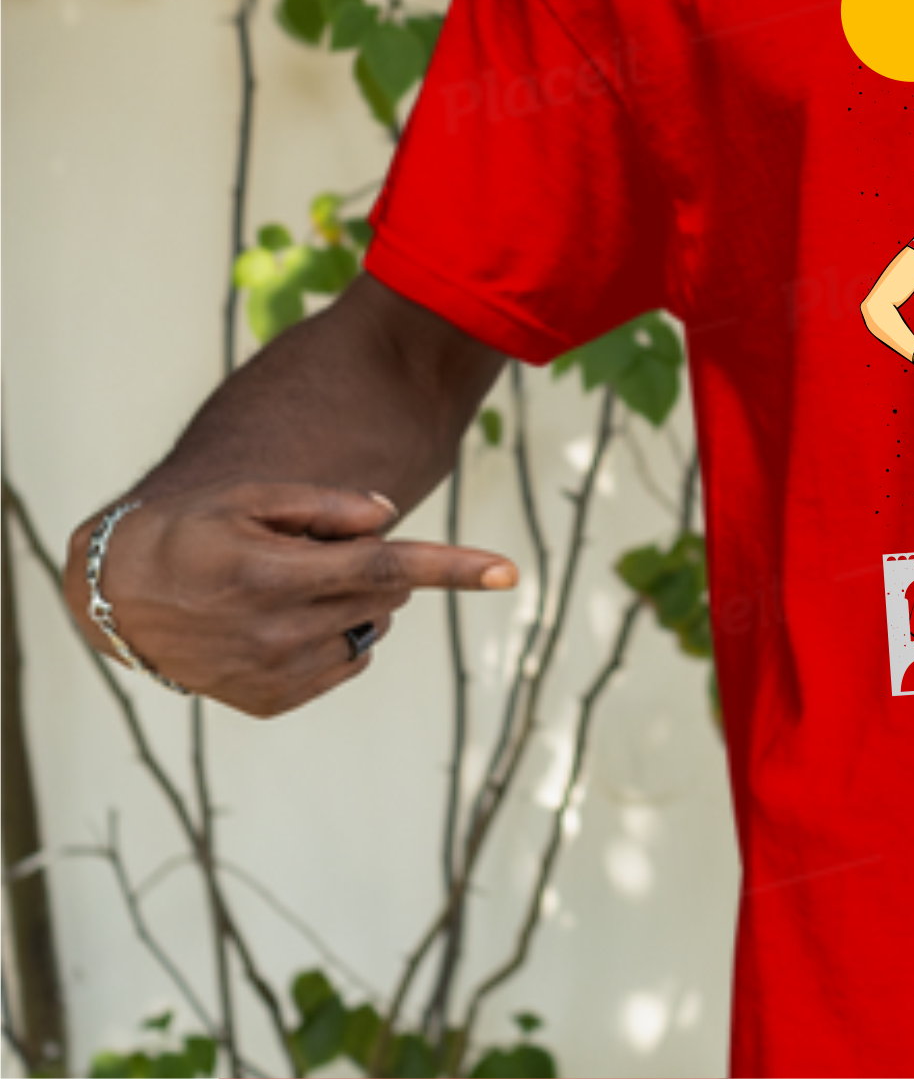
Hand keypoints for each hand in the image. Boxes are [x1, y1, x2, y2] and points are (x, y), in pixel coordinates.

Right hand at [67, 482, 516, 718]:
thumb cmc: (193, 530)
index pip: (387, 568)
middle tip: (316, 551)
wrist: (118, 595)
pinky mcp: (268, 702)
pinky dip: (335, 638)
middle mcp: (278, 634)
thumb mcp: (252, 497)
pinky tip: (288, 620)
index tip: (509, 571)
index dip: (453, 568)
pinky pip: (342, 666)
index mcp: (277, 577)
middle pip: (383, 594)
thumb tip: (389, 517)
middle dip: (375, 568)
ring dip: (354, 604)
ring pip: (368, 631)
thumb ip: (327, 504)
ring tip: (291, 586)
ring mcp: (274, 676)